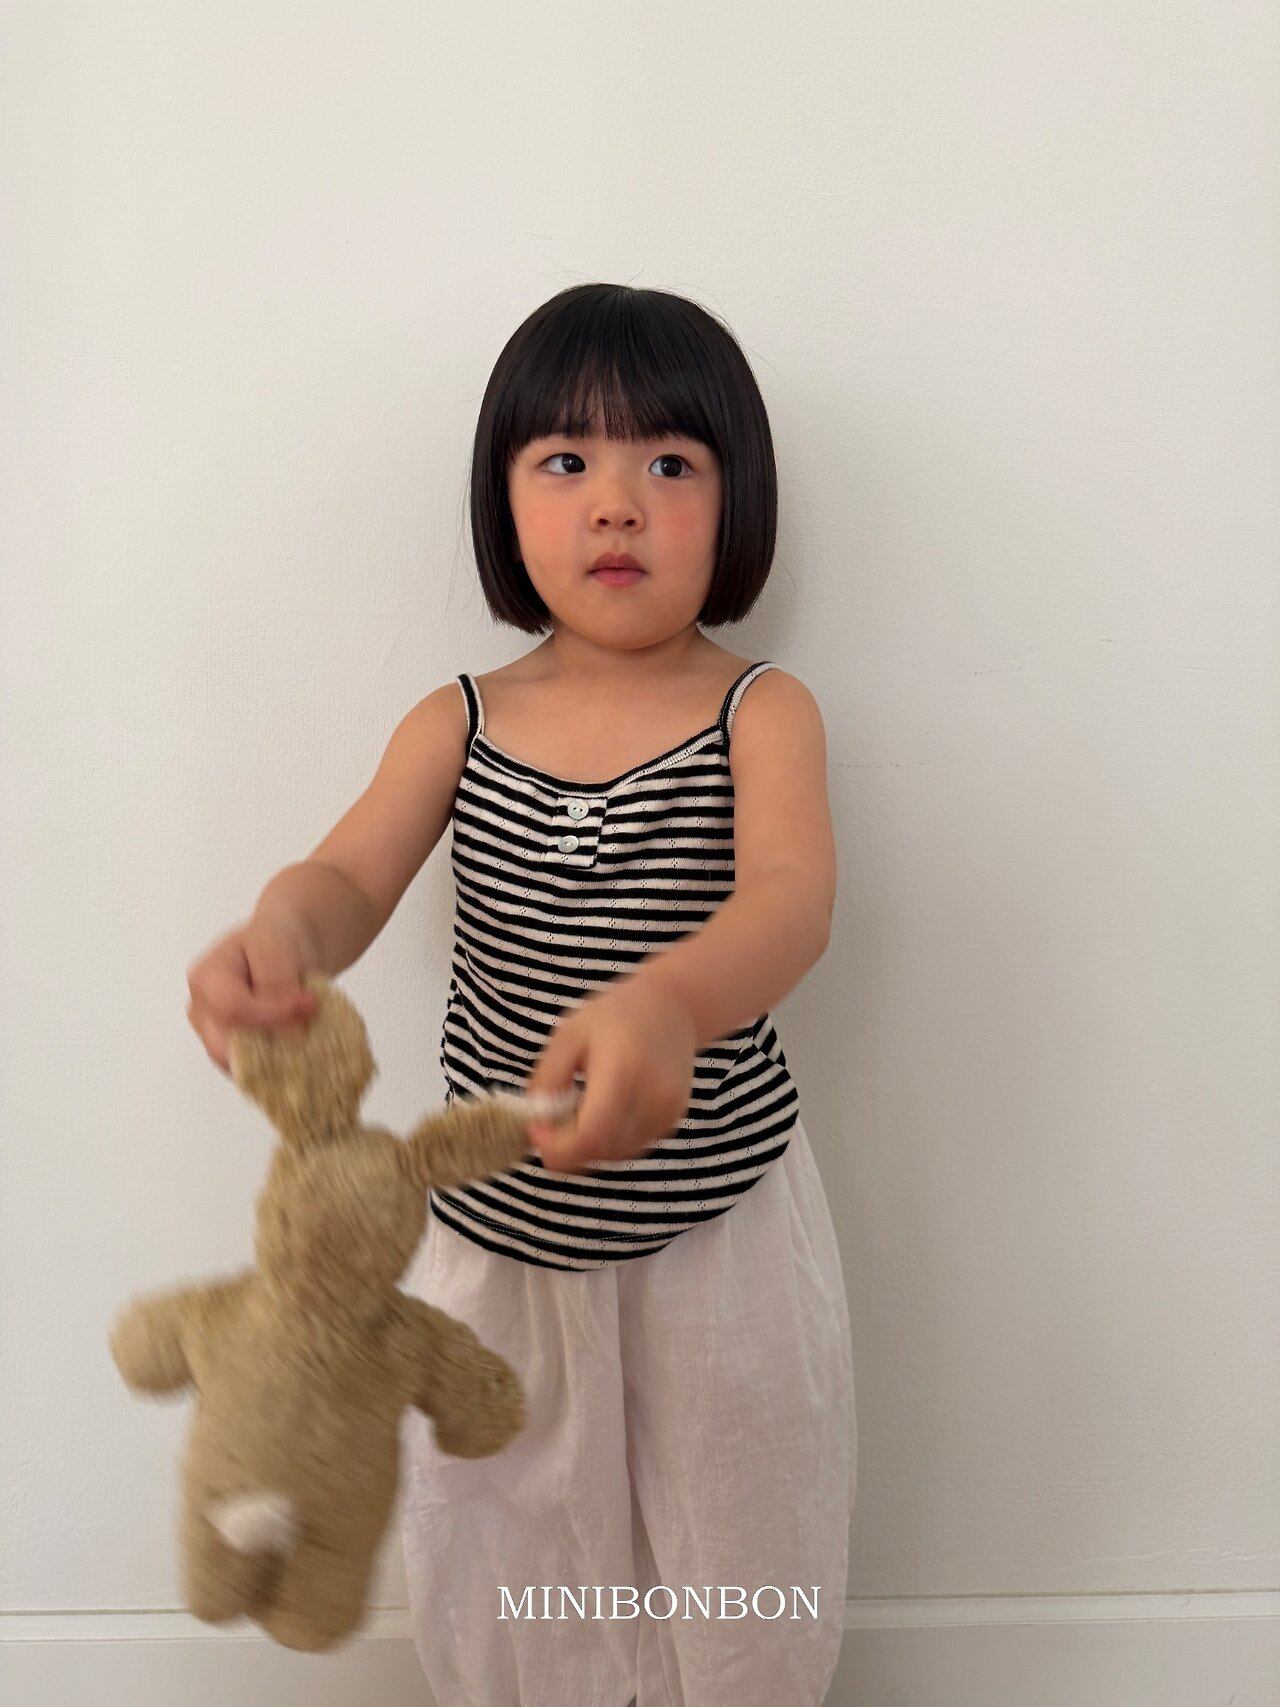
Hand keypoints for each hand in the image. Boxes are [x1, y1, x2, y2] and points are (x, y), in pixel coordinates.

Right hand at [186, 920, 318, 1074]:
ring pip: (240, 1064)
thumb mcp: (276, 948)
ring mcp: (213, 1035)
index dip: (273, 1014)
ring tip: (303, 1035)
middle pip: (228, 1045)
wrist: (286, 949)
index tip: (310, 1005)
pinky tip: (297, 1050)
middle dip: (272, 1041)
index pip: (232, 1009)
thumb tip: (290, 1035)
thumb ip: (278, 986)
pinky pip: (252, 1070)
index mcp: (205, 979)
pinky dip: (277, 1065)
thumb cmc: (276, 942)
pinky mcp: (233, 1052)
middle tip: (307, 1026)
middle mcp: (201, 1012)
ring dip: (276, 1057)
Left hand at [523, 976, 698, 1173]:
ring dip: (588, 1145)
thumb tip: (536, 1120)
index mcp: (622, 1070)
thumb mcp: (568, 1033)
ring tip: (578, 1108)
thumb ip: (548, 1078)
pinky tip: (602, 1110)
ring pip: (615, 1154)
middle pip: (600, 1150)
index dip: (557, 1147)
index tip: (536, 1130)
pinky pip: (631, 1146)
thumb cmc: (615, 1015)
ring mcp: (666, 1111)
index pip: (590, 1135)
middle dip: (567, 1147)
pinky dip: (609, 1139)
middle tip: (551, 1121)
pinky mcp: (671, 1119)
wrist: (672, 1007)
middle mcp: (651, 1096)